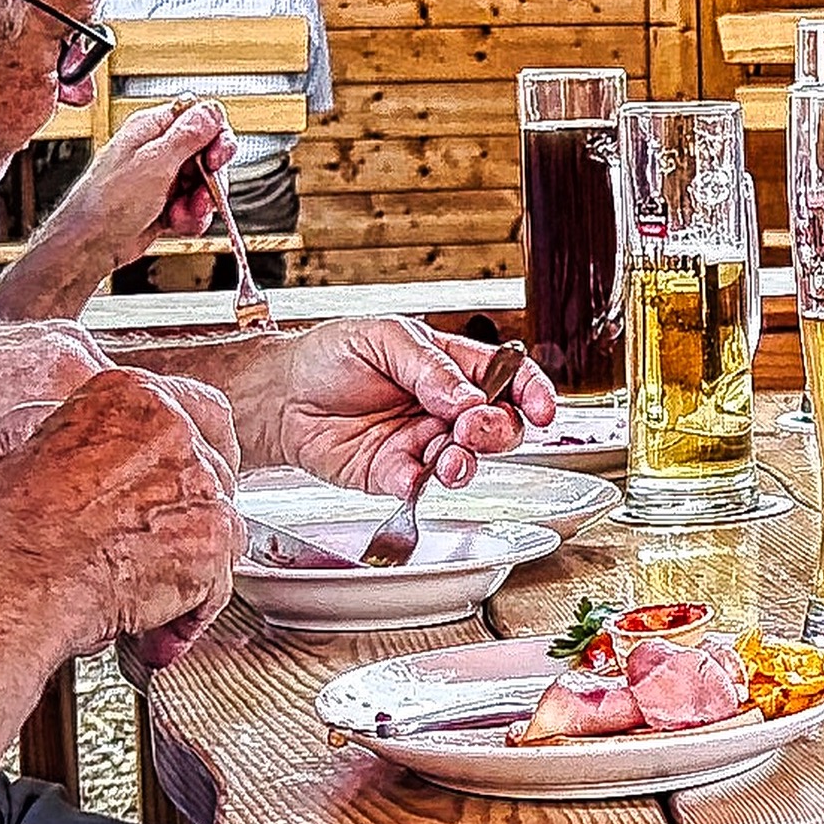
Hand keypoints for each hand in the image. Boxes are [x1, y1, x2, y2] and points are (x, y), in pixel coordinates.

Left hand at [0, 103, 237, 324]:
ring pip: (204, 183)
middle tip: (202, 191)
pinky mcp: (163, 204)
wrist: (90, 245)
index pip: (200, 117)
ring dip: (201, 203)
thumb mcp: (155, 162)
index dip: (215, 137)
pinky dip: (191, 218)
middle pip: (208, 153)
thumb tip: (211, 109)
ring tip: (182, 212)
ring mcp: (161, 178)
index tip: (216, 159)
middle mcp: (157, 150)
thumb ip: (188, 134)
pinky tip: (177, 223)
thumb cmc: (108, 202)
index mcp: (151, 129)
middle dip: (211, 177)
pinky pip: (193, 207)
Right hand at [0, 369, 244, 664]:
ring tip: (143, 602)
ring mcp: (198, 485)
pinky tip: (150, 632)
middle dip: (188, 520)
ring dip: (188, 569)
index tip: (181, 483)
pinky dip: (188, 613)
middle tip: (154, 552)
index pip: (195, 411)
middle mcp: (172, 430)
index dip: (190, 457)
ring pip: (219, 530)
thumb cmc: (1, 527)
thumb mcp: (26, 453)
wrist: (9, 578)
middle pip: (212, 476)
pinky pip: (216, 584)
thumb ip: (81, 450)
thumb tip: (88, 465)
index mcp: (129, 397)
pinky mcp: (210, 543)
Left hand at [280, 321, 552, 495]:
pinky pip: (421, 485)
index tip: (542, 409)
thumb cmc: (331, 355)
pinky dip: (423, 484)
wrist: (280, 395)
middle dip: (497, 430)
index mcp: (450, 366)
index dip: (531, 393)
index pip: (506, 378)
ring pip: (466, 460)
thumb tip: (467, 397)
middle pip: (497, 425)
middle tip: (474, 426)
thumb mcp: (383, 338)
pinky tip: (414, 475)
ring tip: (452, 459)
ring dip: (467, 462)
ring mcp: (421, 442)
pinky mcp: (394, 473)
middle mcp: (443, 408)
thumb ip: (428, 367)